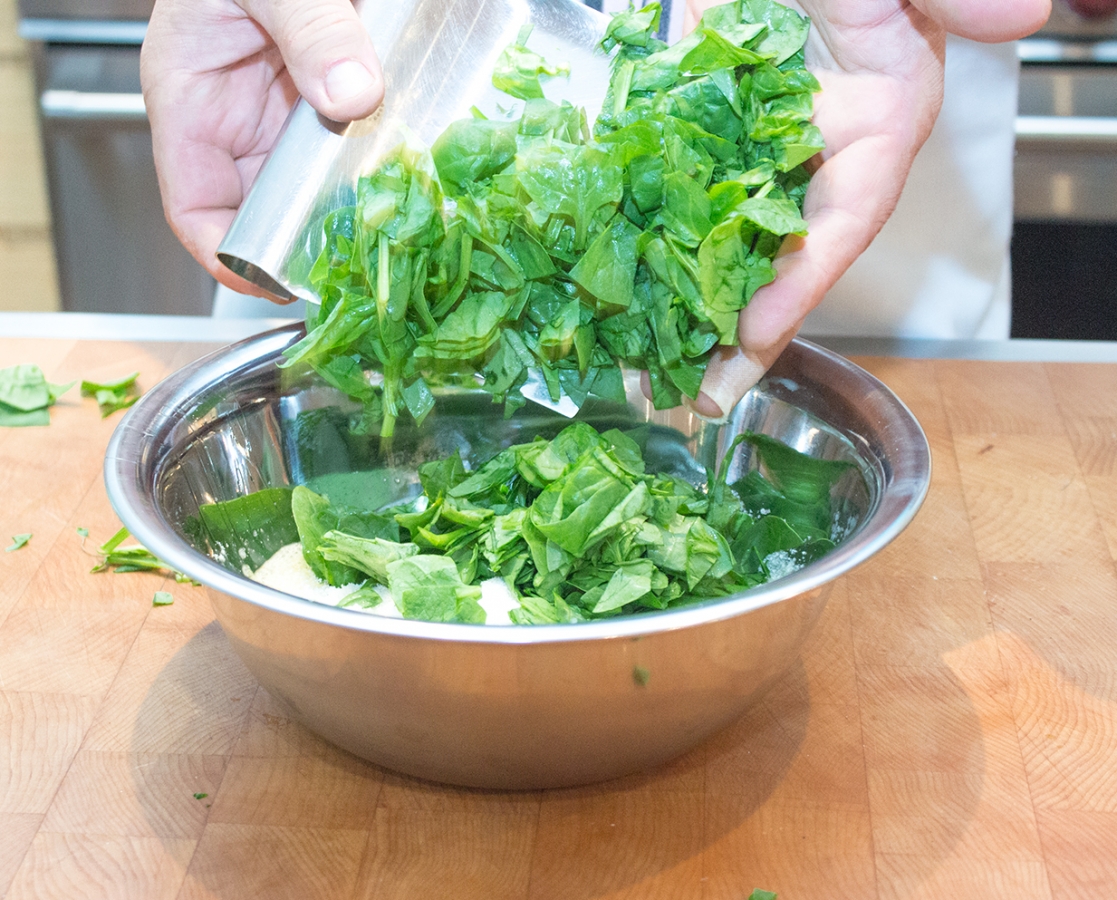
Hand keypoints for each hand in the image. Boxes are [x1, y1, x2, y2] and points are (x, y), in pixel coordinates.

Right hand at [140, 0, 384, 297]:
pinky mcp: (335, 100)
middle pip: (268, 211)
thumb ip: (310, 29)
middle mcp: (241, 120)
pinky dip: (386, 165)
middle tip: (368, 259)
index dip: (232, 258)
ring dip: (358, 206)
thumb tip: (354, 92)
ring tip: (403, 227)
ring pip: (318, 187)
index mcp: (192, 100)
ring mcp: (289, 114)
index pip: (197, 209)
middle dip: (312, 240)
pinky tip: (420, 177)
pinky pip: (356, 149)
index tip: (282, 283)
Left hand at [683, 0, 1050, 417]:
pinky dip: (644, 250)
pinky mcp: (695, 135)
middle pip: (776, 255)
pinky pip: (669, 202)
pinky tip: (614, 297)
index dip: (802, 282)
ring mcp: (748, 149)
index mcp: (878, 119)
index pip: (845, 218)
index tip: (754, 337)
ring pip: (716, 242)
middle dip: (734, 331)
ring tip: (642, 372)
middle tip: (691, 398)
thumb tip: (1022, 11)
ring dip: (682, 308)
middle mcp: (813, 152)